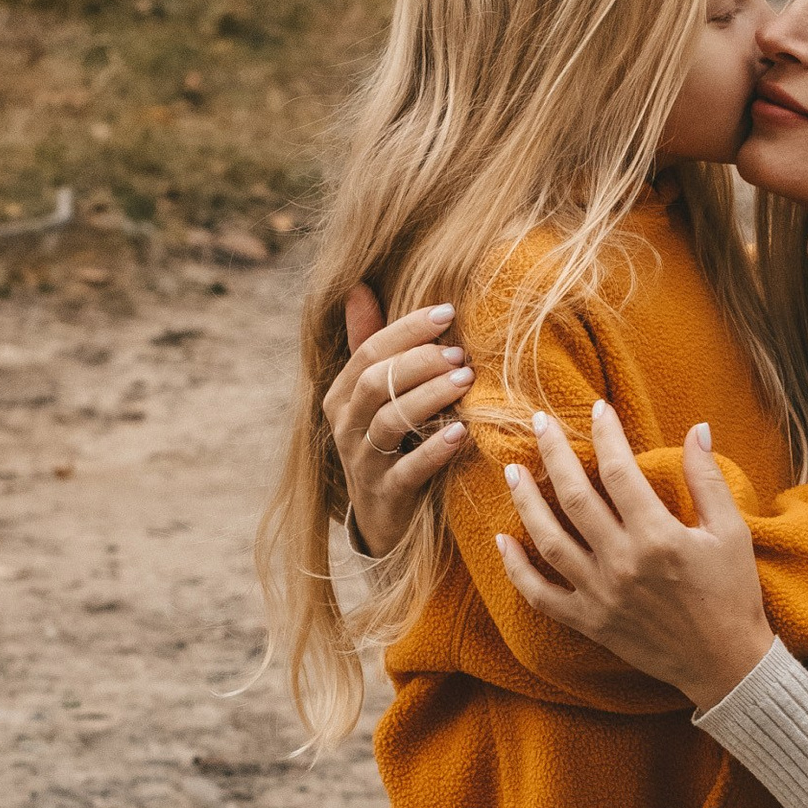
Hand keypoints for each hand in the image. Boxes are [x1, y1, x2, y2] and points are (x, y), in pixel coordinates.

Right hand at [325, 287, 473, 557]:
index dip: (408, 328)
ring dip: (430, 396)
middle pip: (375, 381)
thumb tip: (358, 288)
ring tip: (465, 380)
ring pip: (390, 420)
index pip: (369, 350)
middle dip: (419, 361)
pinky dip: (435, 449)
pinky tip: (462, 432)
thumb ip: (370, 345)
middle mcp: (345, 426)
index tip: (449, 311)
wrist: (385, 519)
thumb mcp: (376, 396)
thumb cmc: (390, 443)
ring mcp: (362, 462)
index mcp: (342, 395)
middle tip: (460, 352)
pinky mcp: (385, 495)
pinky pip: (408, 469)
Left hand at [494, 399, 774, 705]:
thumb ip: (707, 479)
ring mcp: (600, 594)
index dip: (605, 435)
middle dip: (553, 454)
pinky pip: (542, 595)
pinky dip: (517, 570)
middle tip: (537, 422)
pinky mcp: (590, 622)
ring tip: (512, 471)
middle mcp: (622, 562)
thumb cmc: (733, 594)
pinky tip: (501, 541)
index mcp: (657, 536)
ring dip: (526, 502)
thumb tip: (696, 428)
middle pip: (574, 497)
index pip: (619, 472)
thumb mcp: (731, 532)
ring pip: (549, 541)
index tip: (597, 409)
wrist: (726, 664)